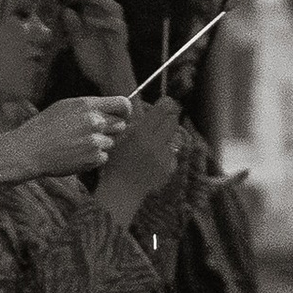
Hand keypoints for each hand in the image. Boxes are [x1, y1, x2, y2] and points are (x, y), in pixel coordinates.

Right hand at [0, 92, 133, 189]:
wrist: (29, 151)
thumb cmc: (44, 127)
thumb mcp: (65, 107)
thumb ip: (89, 106)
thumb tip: (110, 109)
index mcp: (87, 105)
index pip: (122, 103)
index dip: (126, 110)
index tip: (124, 115)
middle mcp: (95, 122)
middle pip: (120, 125)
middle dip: (110, 129)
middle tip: (91, 133)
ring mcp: (95, 141)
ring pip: (111, 142)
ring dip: (99, 144)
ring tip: (77, 145)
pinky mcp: (93, 159)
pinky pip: (104, 157)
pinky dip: (93, 158)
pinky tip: (76, 155)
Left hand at [53, 0, 135, 97]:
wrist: (110, 81)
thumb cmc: (95, 61)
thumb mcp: (78, 43)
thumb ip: (72, 28)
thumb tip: (65, 10)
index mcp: (98, 19)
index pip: (87, 0)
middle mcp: (109, 20)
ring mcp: (117, 29)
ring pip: (114, 7)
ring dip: (98, 2)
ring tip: (81, 0)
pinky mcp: (122, 39)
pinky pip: (117, 26)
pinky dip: (104, 22)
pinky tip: (90, 22)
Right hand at [95, 94, 188, 226]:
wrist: (121, 190)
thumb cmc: (116, 161)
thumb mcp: (120, 137)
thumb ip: (135, 122)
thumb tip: (149, 107)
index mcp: (140, 133)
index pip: (164, 109)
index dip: (167, 103)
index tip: (166, 102)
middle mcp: (155, 144)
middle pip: (173, 120)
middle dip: (170, 117)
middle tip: (164, 117)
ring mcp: (164, 157)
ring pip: (176, 136)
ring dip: (169, 134)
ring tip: (158, 138)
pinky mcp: (170, 167)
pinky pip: (174, 151)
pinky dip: (167, 151)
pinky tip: (155, 156)